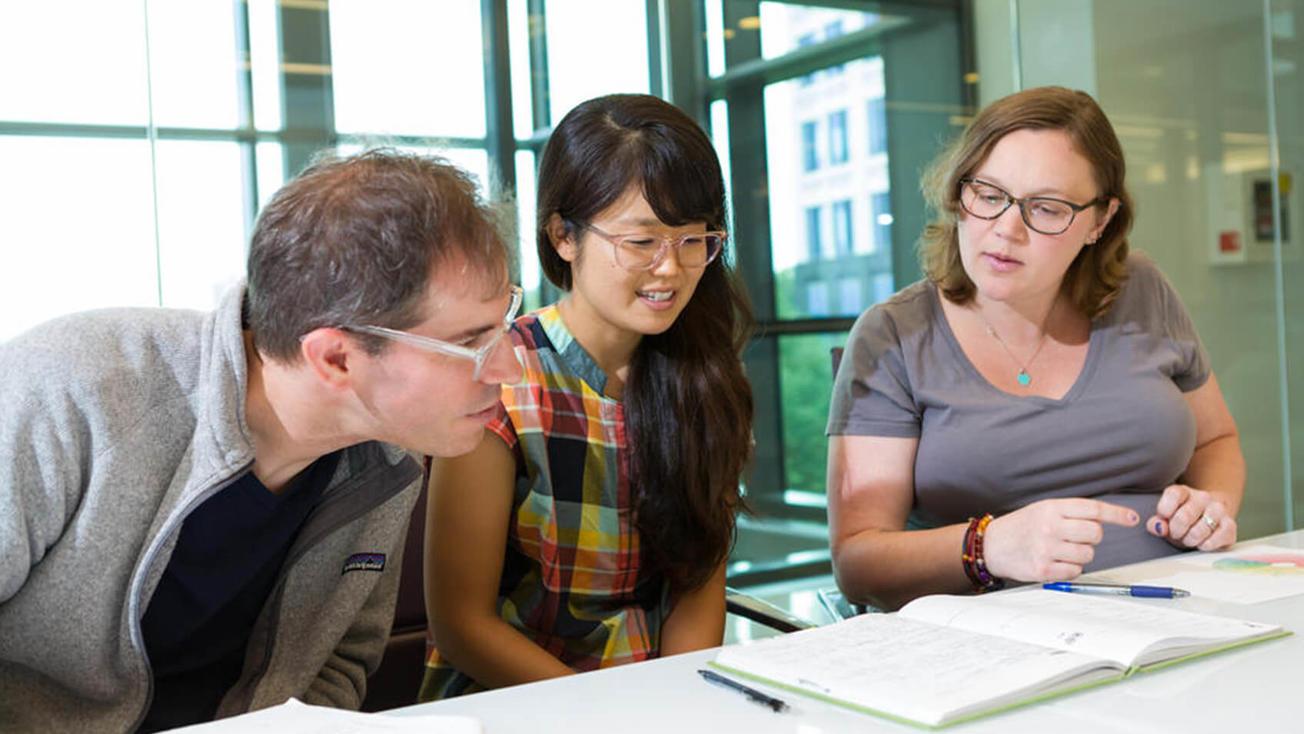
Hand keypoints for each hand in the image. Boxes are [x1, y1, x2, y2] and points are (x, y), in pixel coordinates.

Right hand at [983, 499, 1139, 582]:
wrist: (991, 545)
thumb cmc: (1021, 527)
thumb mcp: (1043, 509)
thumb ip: (1071, 513)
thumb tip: (1103, 521)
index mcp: (1051, 508)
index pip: (1093, 509)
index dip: (1116, 514)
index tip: (1131, 518)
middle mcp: (1050, 527)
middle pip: (1095, 534)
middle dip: (1091, 538)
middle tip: (1076, 538)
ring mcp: (1046, 549)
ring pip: (1087, 555)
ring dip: (1079, 555)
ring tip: (1060, 550)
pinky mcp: (1043, 569)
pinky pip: (1075, 571)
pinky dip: (1069, 569)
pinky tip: (1055, 562)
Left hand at [1147, 484, 1236, 550]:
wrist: (1209, 520)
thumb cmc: (1182, 521)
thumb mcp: (1165, 520)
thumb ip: (1156, 523)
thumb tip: (1159, 527)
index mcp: (1183, 491)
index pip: (1173, 495)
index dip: (1165, 511)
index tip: (1165, 519)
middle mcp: (1203, 497)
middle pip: (1184, 517)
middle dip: (1176, 532)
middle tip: (1177, 534)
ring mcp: (1219, 510)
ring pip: (1199, 531)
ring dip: (1190, 540)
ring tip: (1189, 538)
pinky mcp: (1230, 525)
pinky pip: (1215, 540)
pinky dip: (1205, 546)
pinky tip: (1202, 542)